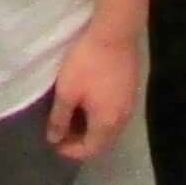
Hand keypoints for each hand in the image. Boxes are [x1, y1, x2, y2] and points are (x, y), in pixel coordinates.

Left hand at [46, 24, 145, 161]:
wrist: (115, 33)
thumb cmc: (87, 64)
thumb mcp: (67, 91)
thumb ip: (59, 118)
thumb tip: (54, 139)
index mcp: (106, 124)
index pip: (89, 150)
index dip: (70, 150)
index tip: (54, 141)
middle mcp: (122, 120)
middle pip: (102, 143)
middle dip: (81, 142)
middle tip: (62, 132)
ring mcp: (130, 105)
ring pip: (110, 129)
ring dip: (91, 130)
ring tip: (72, 118)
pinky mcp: (131, 91)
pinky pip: (115, 115)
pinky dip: (101, 117)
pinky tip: (89, 104)